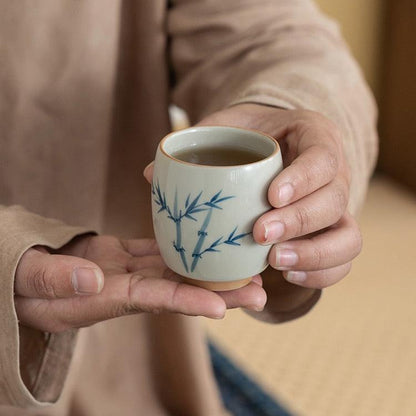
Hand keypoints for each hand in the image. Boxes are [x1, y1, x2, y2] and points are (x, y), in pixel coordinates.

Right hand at [14, 235, 265, 332]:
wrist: (24, 275)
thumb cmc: (22, 282)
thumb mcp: (31, 282)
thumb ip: (57, 280)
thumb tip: (92, 278)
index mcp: (106, 298)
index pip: (154, 300)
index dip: (188, 302)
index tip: (223, 308)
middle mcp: (127, 288)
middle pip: (181, 289)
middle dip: (220, 293)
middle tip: (260, 293)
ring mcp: (130, 271)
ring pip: (178, 269)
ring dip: (212, 270)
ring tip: (249, 268)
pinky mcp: (126, 256)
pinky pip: (161, 250)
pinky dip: (185, 245)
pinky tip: (210, 241)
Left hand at [193, 104, 361, 288]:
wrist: (273, 150)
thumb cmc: (249, 137)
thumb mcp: (226, 127)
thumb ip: (195, 144)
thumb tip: (149, 174)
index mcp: (315, 136)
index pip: (323, 156)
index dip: (302, 179)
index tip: (270, 196)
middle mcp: (335, 173)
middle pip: (334, 201)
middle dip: (298, 222)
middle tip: (258, 234)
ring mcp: (337, 207)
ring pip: (347, 238)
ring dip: (313, 255)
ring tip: (273, 262)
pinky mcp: (332, 234)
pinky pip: (340, 261)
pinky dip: (319, 274)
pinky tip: (285, 275)